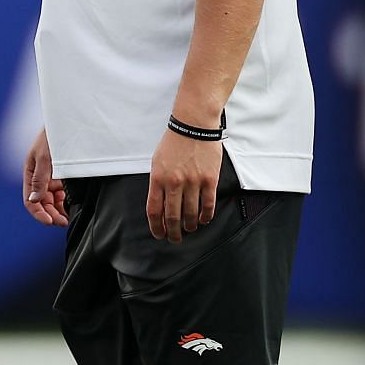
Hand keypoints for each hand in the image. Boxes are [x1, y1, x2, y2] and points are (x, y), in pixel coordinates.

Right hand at [23, 128, 66, 226]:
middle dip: (50, 214)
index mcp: (31, 174)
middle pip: (42, 203)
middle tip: (63, 222)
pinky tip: (73, 208)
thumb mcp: (45, 157)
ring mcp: (52, 179)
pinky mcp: (64, 178)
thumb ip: (40, 179)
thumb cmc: (53, 137)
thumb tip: (34, 200)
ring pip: (53, 201)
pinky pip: (63, 195)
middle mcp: (40, 178)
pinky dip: (66, 203)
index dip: (38, 213)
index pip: (30, 200)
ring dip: (58, 211)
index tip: (49, 221)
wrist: (69, 124)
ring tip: (69, 218)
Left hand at [147, 127, 221, 242]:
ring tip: (188, 229)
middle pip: (172, 216)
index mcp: (158, 178)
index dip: (156, 226)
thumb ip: (158, 183)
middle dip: (172, 232)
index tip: (158, 234)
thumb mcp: (157, 162)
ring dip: (189, 226)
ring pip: (190, 213)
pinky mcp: (210, 180)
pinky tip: (202, 220)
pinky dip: (205, 216)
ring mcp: (193, 182)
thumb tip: (160, 204)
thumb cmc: (173, 143)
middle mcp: (174, 182)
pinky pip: (208, 204)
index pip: (154, 210)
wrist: (193, 126)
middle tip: (174, 239)